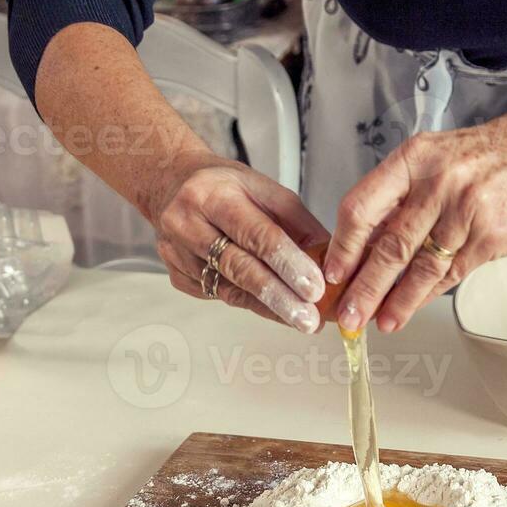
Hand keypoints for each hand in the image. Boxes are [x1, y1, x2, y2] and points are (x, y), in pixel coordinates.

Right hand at [150, 153, 329, 332]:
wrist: (174, 186)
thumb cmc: (226, 188)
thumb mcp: (268, 191)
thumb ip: (300, 225)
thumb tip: (332, 262)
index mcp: (214, 194)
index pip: (256, 234)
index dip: (288, 264)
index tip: (314, 288)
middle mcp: (188, 223)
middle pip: (240, 267)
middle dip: (280, 297)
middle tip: (309, 319)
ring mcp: (177, 253)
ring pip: (230, 289)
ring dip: (270, 308)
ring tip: (301, 320)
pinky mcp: (177, 276)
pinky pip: (219, 296)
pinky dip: (251, 304)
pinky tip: (273, 309)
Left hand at [323, 112, 506, 332]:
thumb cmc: (493, 154)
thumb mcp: (439, 157)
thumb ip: (404, 196)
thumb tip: (367, 247)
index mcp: (416, 158)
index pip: (363, 206)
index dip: (343, 245)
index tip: (333, 271)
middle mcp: (439, 184)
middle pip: (389, 246)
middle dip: (364, 287)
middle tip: (347, 313)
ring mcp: (467, 213)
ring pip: (421, 268)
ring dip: (397, 301)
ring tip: (379, 322)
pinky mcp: (493, 239)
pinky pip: (452, 274)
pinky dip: (429, 295)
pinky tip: (414, 307)